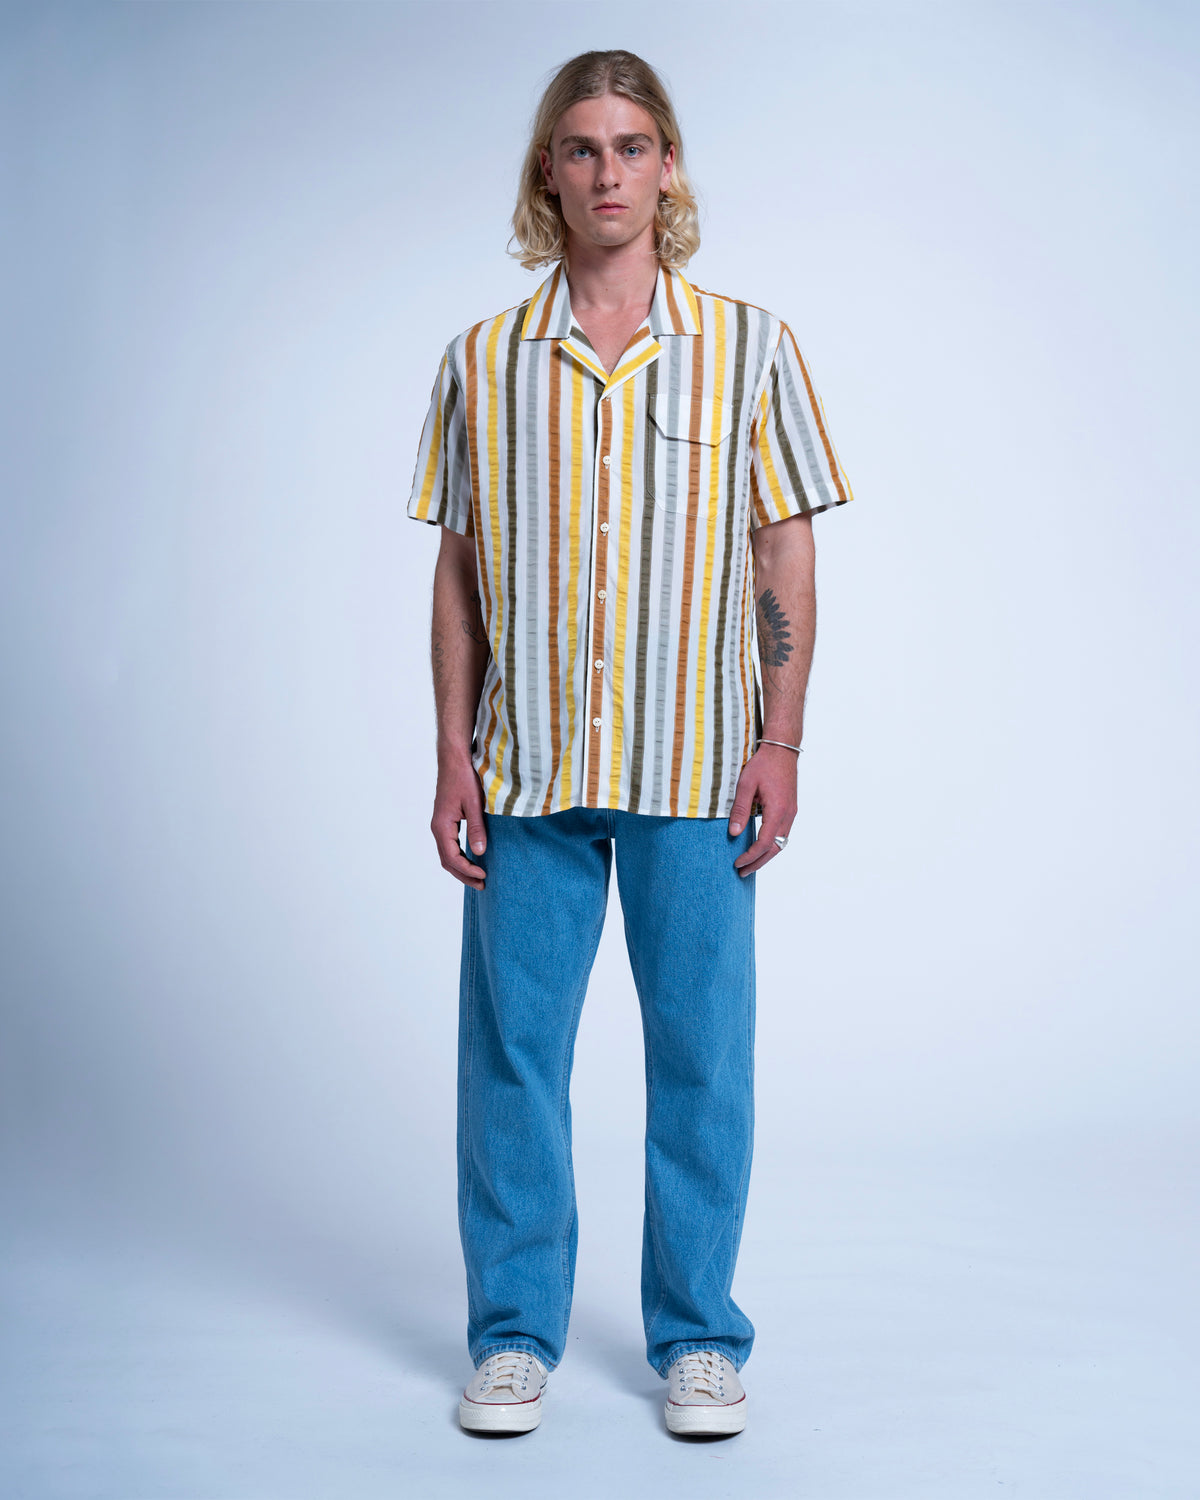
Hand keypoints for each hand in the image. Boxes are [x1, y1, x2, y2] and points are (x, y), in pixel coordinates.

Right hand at [431, 752, 486, 886]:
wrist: (454, 760)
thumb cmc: (463, 777)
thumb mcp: (474, 803)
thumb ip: (477, 828)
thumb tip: (479, 852)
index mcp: (442, 826)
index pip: (452, 858)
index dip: (468, 870)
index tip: (484, 875)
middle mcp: (437, 828)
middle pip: (447, 861)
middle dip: (464, 875)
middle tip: (482, 885)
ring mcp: (440, 825)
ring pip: (447, 854)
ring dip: (461, 867)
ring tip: (478, 877)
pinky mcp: (446, 820)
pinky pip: (449, 845)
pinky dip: (459, 857)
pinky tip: (472, 858)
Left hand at [728, 743, 798, 876]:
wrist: (782, 750)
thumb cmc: (763, 764)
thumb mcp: (745, 784)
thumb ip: (739, 809)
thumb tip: (733, 833)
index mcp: (778, 810)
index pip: (765, 843)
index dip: (751, 856)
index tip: (737, 863)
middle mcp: (788, 814)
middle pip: (775, 849)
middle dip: (758, 862)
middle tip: (742, 872)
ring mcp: (791, 812)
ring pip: (781, 843)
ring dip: (766, 855)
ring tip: (750, 863)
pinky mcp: (790, 809)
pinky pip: (782, 833)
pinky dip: (772, 845)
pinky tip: (760, 846)